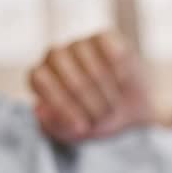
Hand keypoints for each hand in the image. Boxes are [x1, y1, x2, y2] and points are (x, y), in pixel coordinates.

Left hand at [28, 30, 153, 143]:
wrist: (132, 116)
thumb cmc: (96, 122)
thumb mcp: (74, 134)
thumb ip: (53, 127)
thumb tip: (39, 110)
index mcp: (42, 77)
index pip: (40, 78)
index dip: (60, 102)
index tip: (81, 126)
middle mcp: (57, 56)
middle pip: (61, 64)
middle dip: (84, 96)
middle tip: (102, 117)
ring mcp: (81, 45)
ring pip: (85, 57)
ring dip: (103, 86)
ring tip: (113, 106)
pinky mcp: (105, 38)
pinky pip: (108, 47)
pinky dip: (117, 67)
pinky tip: (122, 82)